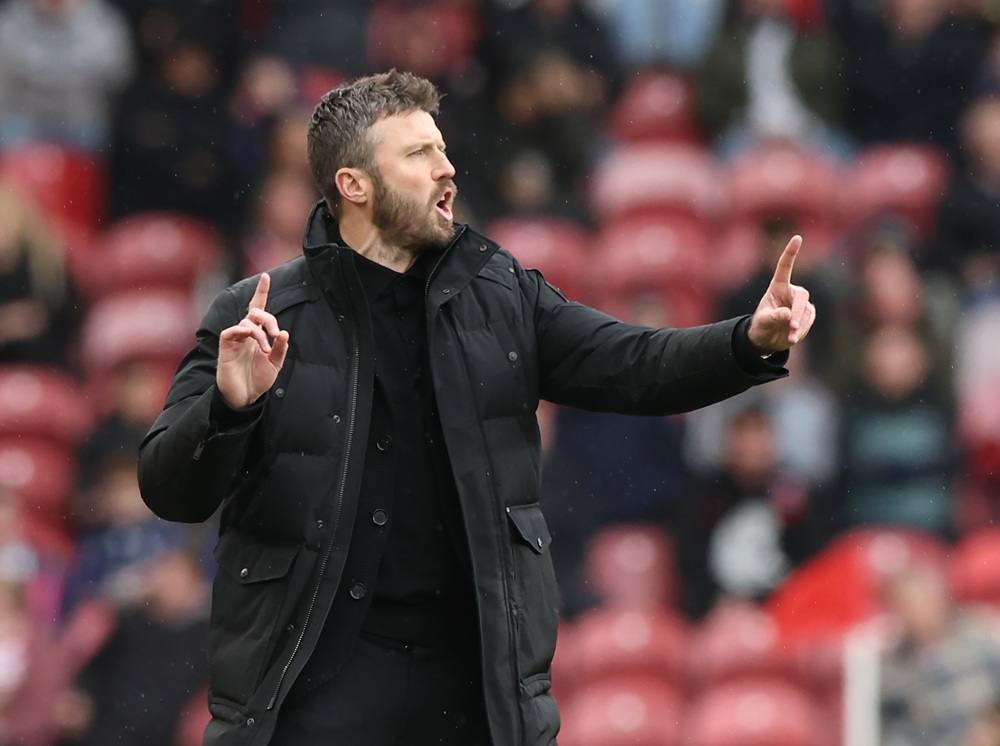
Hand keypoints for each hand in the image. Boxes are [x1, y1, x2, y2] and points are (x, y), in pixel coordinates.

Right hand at [217, 273, 289, 407]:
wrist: (245, 397)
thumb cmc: (259, 379)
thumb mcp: (275, 364)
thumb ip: (280, 348)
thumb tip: (284, 332)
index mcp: (259, 335)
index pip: (259, 309)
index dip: (261, 292)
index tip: (266, 276)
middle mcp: (247, 334)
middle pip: (255, 313)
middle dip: (268, 318)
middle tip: (275, 333)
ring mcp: (236, 340)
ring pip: (246, 322)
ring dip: (259, 332)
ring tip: (265, 349)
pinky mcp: (226, 348)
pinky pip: (230, 332)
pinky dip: (239, 330)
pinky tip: (247, 334)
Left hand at [747, 235, 815, 354]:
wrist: (767, 339)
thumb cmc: (761, 325)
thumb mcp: (763, 321)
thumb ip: (773, 316)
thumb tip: (788, 314)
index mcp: (778, 287)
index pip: (785, 267)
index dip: (791, 253)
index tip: (797, 237)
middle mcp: (791, 293)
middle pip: (801, 296)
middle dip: (797, 311)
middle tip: (791, 325)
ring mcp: (801, 304)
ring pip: (806, 311)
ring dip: (799, 325)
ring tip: (789, 336)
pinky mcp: (807, 316)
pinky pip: (809, 321)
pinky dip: (802, 330)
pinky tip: (792, 338)